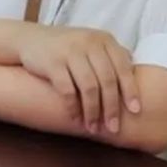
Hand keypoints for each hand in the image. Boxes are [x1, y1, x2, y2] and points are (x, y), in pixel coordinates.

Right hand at [15, 26, 140, 134]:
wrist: (30, 38)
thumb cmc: (67, 47)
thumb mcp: (91, 44)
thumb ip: (111, 56)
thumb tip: (136, 73)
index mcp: (104, 39)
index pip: (123, 67)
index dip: (130, 90)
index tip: (135, 111)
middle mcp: (89, 43)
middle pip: (107, 80)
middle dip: (112, 107)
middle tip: (113, 128)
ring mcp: (70, 51)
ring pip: (89, 87)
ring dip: (93, 112)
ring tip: (93, 128)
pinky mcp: (52, 62)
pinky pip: (67, 90)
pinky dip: (73, 108)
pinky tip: (75, 118)